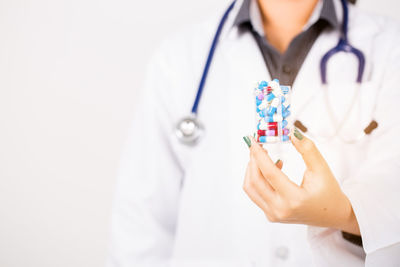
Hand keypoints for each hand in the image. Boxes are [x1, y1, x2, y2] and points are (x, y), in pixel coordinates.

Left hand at [242, 130, 359, 234]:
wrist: (332, 215)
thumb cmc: (329, 192)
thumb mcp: (321, 168)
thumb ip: (307, 149)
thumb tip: (291, 132)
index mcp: (294, 199)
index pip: (269, 173)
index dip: (259, 155)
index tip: (253, 140)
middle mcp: (280, 209)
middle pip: (255, 181)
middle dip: (253, 160)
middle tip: (256, 145)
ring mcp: (273, 214)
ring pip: (251, 188)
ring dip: (252, 169)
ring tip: (262, 155)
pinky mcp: (270, 214)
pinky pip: (256, 194)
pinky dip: (257, 178)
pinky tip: (271, 169)